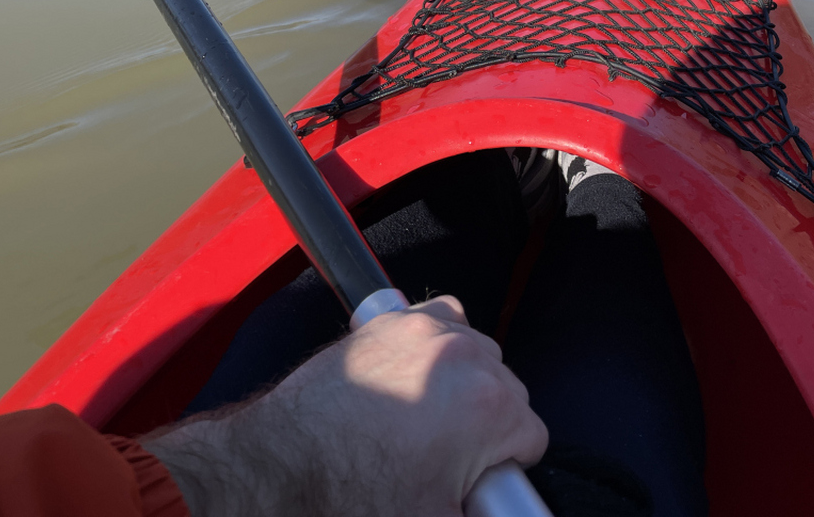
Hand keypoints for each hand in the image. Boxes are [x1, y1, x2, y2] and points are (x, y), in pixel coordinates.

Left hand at [146, 295, 546, 516]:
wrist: (281, 467)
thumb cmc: (350, 496)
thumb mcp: (435, 516)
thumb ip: (480, 508)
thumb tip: (487, 503)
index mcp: (487, 408)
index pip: (532, 435)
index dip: (508, 467)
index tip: (482, 481)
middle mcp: (463, 356)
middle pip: (509, 387)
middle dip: (489, 423)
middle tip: (451, 458)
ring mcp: (425, 330)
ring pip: (479, 350)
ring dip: (467, 381)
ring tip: (431, 419)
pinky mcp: (392, 319)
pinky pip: (441, 316)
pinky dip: (439, 341)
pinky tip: (419, 375)